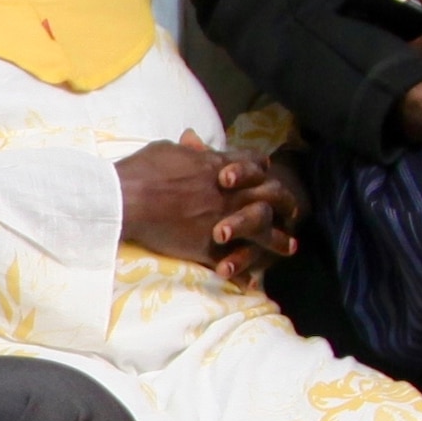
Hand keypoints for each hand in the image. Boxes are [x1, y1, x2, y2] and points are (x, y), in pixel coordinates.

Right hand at [116, 136, 296, 280]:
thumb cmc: (142, 171)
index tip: (269, 174)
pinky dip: (244, 271)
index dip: (263, 169)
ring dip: (278, 240)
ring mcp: (222, 221)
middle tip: (295, 211)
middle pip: (270, 195)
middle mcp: (228, 193)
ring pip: (261, 230)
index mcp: (218, 167)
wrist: (126, 200)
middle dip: (286, 202)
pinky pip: (233, 260)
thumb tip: (192, 140)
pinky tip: (253, 280)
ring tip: (289, 248)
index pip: (253, 164)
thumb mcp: (167, 150)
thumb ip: (187, 149)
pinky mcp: (208, 246)